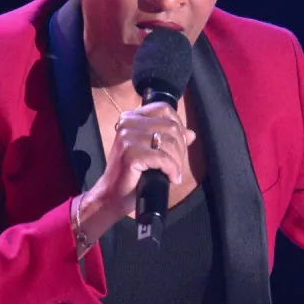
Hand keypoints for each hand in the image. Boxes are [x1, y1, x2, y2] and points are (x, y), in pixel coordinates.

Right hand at [85, 101, 195, 221]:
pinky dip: (172, 169)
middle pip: (170, 127)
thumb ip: (169, 139)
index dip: (179, 125)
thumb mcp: (152, 151)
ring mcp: (127, 137)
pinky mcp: (130, 154)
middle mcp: (127, 123)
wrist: (113, 194)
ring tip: (175, 173)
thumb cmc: (132, 173)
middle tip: (178, 165)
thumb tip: (190, 134)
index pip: (163, 109)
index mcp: (131, 117)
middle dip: (180, 148)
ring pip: (169, 142)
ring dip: (177, 161)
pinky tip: (172, 178)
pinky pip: (162, 158)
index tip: (181, 144)